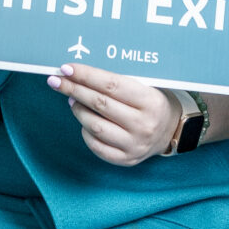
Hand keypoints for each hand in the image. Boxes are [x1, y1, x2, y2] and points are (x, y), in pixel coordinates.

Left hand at [49, 64, 182, 166]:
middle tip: (56, 81)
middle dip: (74, 89)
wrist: (171, 129)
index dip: (86, 75)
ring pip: (95, 126)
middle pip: (100, 104)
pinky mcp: (126, 159)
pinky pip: (97, 146)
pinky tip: (83, 121)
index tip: (66, 68)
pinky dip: (85, 132)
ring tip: (72, 100)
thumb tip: (78, 75)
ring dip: (78, 110)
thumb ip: (115, 81)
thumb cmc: (151, 101)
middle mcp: (143, 124)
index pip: (110, 85)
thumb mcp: (144, 85)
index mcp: (150, 101)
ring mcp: (135, 144)